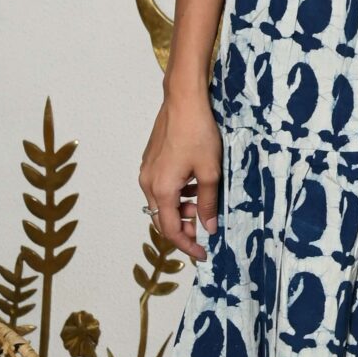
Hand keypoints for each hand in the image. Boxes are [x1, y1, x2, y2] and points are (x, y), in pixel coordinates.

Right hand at [139, 89, 221, 263]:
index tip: (203, 254)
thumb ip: (208, 203)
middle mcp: (148, 183)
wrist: (183, 102)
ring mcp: (147, 172)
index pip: (171, 230)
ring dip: (182, 210)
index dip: (187, 245)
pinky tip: (194, 187)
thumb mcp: (210, 171)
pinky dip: (177, 195)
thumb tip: (209, 228)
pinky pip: (161, 188)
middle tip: (205, 229)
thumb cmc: (198, 134)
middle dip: (184, 229)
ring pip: (162, 203)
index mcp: (162, 190)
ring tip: (203, 204)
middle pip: (163, 219)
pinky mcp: (151, 162)